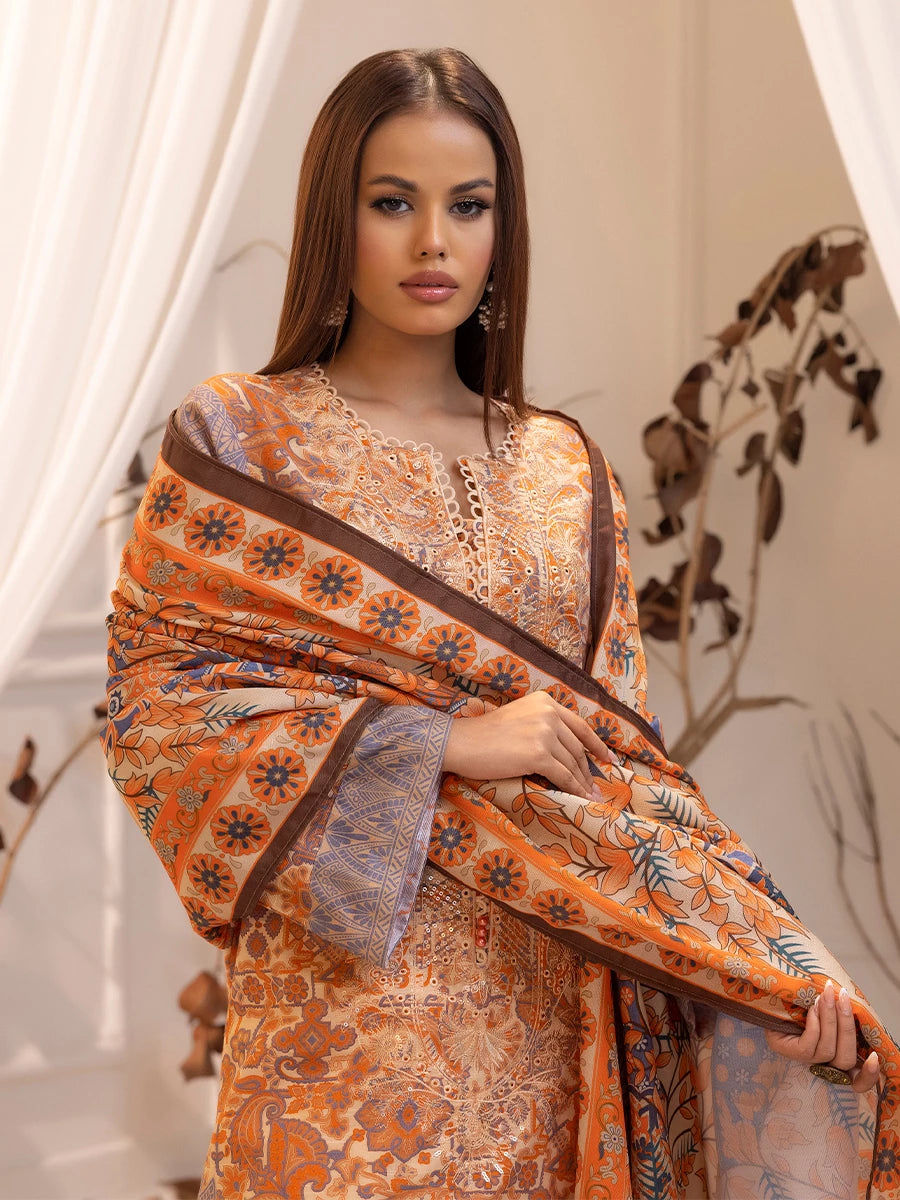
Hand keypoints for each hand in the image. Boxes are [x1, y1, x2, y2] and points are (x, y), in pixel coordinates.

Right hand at [442, 691, 617, 800]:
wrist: (462, 742)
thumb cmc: (484, 735)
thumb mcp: (519, 717)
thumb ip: (543, 724)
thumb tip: (567, 750)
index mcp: (545, 702)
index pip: (580, 726)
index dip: (598, 745)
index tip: (610, 760)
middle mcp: (548, 713)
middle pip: (577, 748)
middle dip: (588, 771)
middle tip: (597, 788)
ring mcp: (544, 733)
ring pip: (572, 764)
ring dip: (583, 783)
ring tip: (591, 797)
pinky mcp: (537, 754)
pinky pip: (563, 776)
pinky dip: (574, 789)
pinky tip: (580, 799)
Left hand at [764, 979, 879, 1092]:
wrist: (766, 998)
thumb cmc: (800, 1005)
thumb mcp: (823, 1011)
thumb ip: (839, 1016)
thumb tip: (852, 1003)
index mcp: (834, 1057)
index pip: (857, 1080)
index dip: (869, 1075)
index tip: (876, 1056)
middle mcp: (821, 1064)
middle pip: (845, 1059)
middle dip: (847, 1025)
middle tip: (843, 996)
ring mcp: (804, 1061)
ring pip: (828, 1050)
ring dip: (830, 1019)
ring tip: (825, 995)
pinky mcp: (789, 1053)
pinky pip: (809, 1046)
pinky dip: (814, 1025)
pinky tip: (811, 1008)